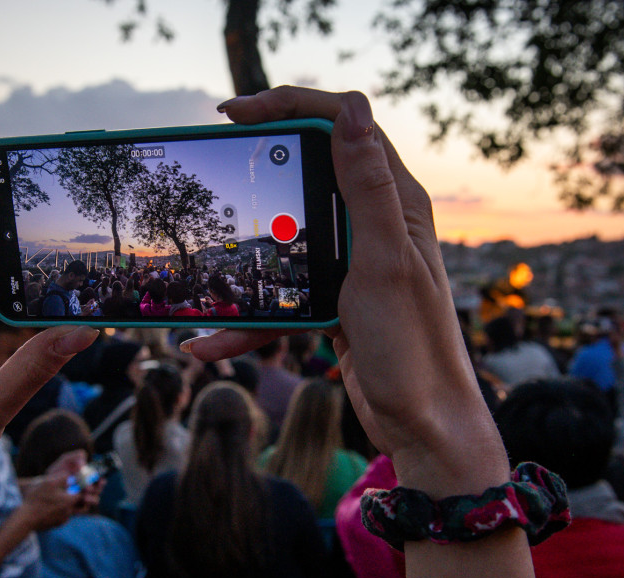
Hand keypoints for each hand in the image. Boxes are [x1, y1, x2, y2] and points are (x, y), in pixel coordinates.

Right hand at [184, 87, 507, 496]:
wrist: (422, 425)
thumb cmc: (413, 349)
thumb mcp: (384, 264)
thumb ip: (367, 190)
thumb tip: (351, 113)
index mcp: (394, 203)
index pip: (344, 125)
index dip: (290, 106)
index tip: (235, 114)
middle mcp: (374, 225)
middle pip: (308, 172)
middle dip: (258, 169)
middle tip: (216, 158)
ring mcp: (352, 264)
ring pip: (285, 240)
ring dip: (242, 259)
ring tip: (201, 269)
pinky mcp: (335, 301)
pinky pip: (281, 296)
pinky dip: (247, 320)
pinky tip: (208, 342)